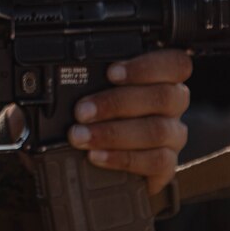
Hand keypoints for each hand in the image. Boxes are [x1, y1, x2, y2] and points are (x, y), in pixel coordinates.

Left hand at [67, 50, 191, 194]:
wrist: (102, 160)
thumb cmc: (96, 116)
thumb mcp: (89, 94)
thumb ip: (83, 86)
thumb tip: (55, 86)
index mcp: (161, 78)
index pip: (174, 64)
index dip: (146, 67)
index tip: (111, 73)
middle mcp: (173, 106)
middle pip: (164, 97)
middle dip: (116, 103)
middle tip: (81, 111)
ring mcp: (173, 136)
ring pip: (158, 131)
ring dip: (114, 133)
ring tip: (80, 136)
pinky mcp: (167, 166)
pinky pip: (157, 162)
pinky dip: (123, 159)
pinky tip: (97, 156)